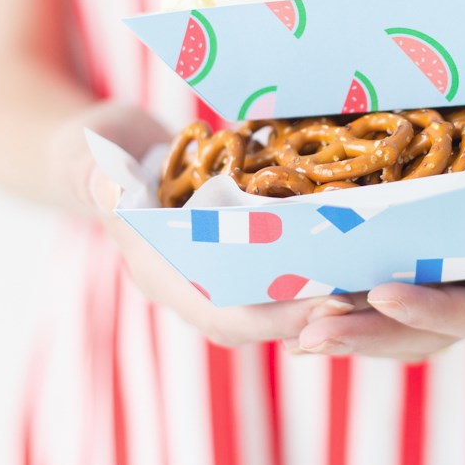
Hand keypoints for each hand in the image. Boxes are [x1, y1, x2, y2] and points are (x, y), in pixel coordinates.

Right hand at [53, 101, 345, 346]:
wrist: (103, 147)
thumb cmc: (92, 152)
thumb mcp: (89, 156)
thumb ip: (102, 176)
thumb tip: (110, 188)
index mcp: (156, 272)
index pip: (217, 313)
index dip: (270, 316)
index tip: (321, 307)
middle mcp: (189, 281)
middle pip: (258, 316)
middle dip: (310, 313)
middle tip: (367, 300)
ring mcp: (211, 267)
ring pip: (274, 298)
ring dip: (322, 295)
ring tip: (375, 281)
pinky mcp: (233, 248)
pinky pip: (278, 269)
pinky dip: (315, 265)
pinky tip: (359, 250)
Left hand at [285, 115, 464, 360]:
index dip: (431, 312)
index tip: (381, 296)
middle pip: (424, 330)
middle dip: (366, 336)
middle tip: (305, 336)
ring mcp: (463, 274)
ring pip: (397, 313)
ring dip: (345, 321)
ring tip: (287, 325)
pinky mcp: (442, 250)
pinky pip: (391, 273)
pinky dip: (347, 281)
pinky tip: (299, 281)